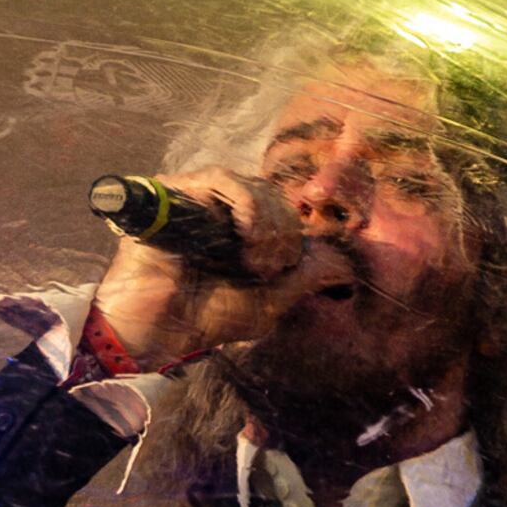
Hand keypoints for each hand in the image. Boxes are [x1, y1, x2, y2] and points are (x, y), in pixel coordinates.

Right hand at [92, 164, 305, 367]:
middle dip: (282, 232)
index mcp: (241, 231)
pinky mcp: (175, 192)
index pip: (283, 210)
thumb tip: (346, 266)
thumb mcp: (271, 301)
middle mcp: (221, 210)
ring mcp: (198, 198)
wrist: (160, 329)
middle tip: (265, 268)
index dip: (293, 234)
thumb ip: (307, 278)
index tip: (282, 269)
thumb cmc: (207, 318)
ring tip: (252, 260)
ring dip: (266, 223)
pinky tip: (245, 232)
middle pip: (273, 195)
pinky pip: (220, 178)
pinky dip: (244, 203)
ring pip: (252, 185)